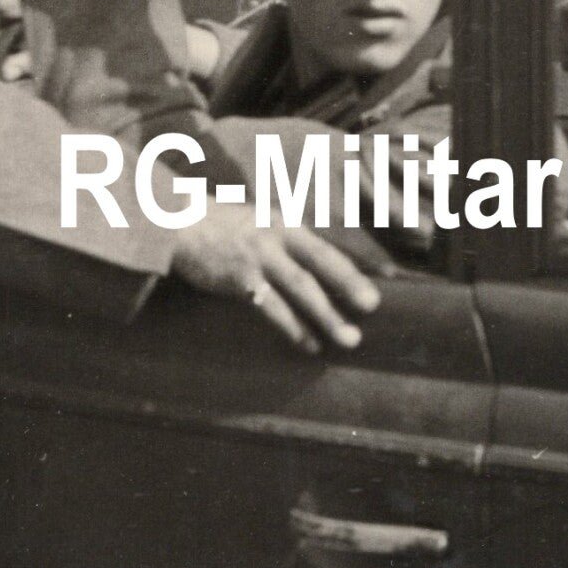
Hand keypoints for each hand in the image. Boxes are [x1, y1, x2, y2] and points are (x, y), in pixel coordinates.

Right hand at [171, 205, 391, 354]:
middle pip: (321, 262)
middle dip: (350, 285)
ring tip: (350, 338)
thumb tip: (316, 262)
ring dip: (328, 316)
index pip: (329, 243)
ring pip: (301, 289)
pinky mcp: (239, 280)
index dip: (360, 259)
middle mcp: (276, 236)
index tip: (392, 275)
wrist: (175, 222)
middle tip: (375, 306)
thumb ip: (287, 239)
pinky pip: (272, 309)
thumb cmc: (220, 226)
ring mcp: (258, 257)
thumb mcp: (260, 222)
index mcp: (286, 222)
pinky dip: (293, 328)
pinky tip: (310, 345)